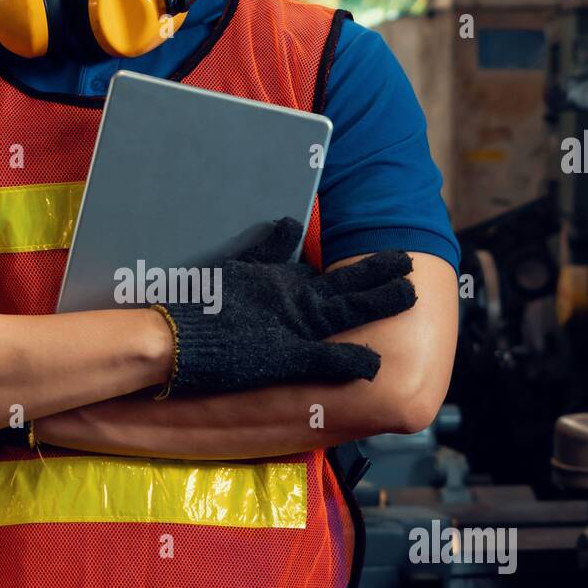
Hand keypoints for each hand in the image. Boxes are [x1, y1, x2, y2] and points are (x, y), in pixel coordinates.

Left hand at [157, 217, 415, 393]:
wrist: (173, 340)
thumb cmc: (225, 361)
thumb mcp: (284, 364)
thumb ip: (328, 360)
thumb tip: (373, 364)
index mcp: (305, 316)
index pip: (355, 306)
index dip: (384, 298)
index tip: (414, 287)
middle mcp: (292, 295)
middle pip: (342, 284)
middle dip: (374, 274)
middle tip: (406, 260)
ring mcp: (265, 283)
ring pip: (314, 270)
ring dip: (338, 263)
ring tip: (357, 252)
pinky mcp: (236, 276)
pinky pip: (264, 251)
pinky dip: (278, 236)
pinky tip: (287, 222)